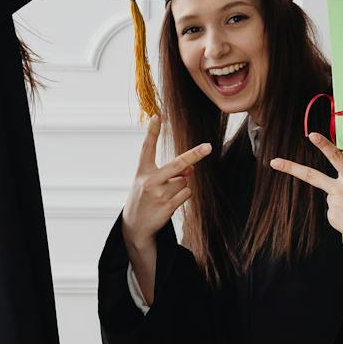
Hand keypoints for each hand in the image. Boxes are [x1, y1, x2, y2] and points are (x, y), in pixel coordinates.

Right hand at [122, 114, 210, 247]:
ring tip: (166, 195)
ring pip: (184, 181)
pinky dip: (183, 195)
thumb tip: (191, 169)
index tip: (157, 116)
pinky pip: (186, 193)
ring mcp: (159, 194)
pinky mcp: (167, 206)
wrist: (134, 227)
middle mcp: (150, 181)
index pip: (146, 148)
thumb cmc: (144, 199)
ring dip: (181, 185)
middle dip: (194, 155)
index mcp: (142, 172)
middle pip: (177, 164)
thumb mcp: (150, 183)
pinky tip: (170, 203)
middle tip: (208, 147)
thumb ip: (169, 173)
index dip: (152, 131)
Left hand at [270, 131, 342, 271]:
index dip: (323, 144)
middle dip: (291, 168)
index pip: (336, 156)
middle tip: (274, 162)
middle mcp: (340, 190)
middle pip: (311, 176)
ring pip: (333, 195)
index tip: (311, 135)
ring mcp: (334, 205)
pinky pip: (335, 210)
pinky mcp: (332, 219)